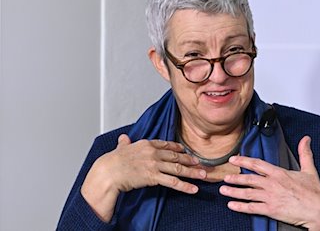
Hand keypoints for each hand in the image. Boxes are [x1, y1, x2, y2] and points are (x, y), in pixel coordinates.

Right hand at [81, 134, 206, 221]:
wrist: (108, 172)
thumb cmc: (111, 162)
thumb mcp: (120, 148)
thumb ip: (124, 143)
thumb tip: (124, 138)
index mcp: (146, 144)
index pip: (166, 145)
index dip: (177, 148)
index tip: (185, 150)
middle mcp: (153, 152)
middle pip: (176, 156)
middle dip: (190, 160)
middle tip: (200, 163)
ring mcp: (155, 164)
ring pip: (178, 168)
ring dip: (193, 172)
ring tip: (203, 175)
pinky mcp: (154, 177)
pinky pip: (173, 182)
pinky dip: (185, 186)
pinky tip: (194, 188)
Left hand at [219, 136, 319, 230]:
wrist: (319, 211)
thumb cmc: (314, 193)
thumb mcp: (309, 170)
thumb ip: (305, 153)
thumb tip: (306, 139)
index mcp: (279, 173)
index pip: (257, 164)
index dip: (244, 160)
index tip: (234, 159)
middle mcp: (272, 184)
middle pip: (249, 179)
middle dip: (235, 177)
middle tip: (225, 177)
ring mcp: (270, 197)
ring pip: (247, 193)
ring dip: (234, 191)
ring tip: (224, 190)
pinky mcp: (271, 210)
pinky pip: (252, 208)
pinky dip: (240, 207)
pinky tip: (232, 206)